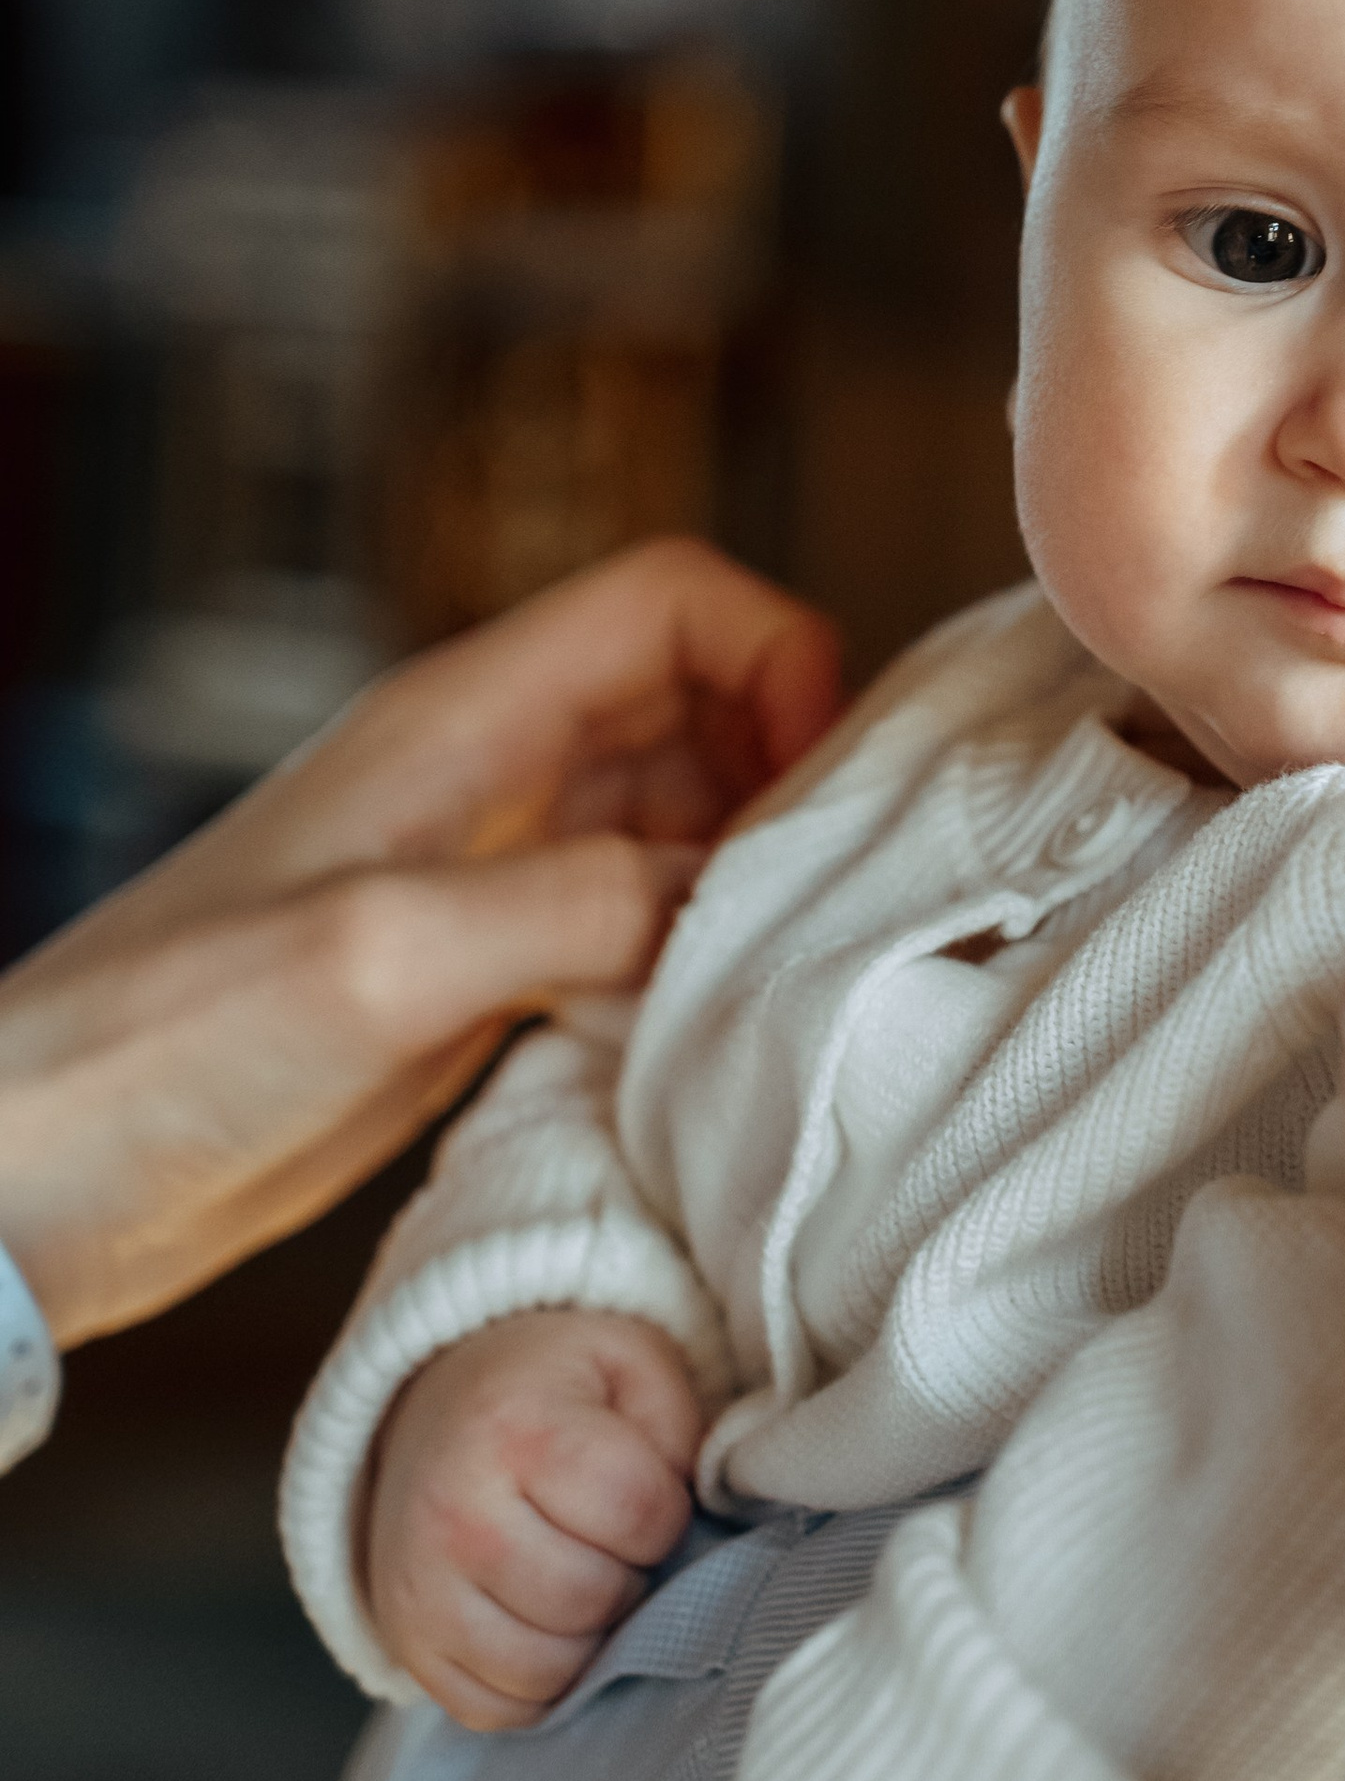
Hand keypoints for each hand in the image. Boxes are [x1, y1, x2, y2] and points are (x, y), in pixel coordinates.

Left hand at [0, 540, 839, 1342]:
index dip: (775, 658)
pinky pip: (630, 930)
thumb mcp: (386, 957)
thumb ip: (576, 904)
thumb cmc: (162, 1043)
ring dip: (747, 878)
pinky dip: (690, 966)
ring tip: (785, 976)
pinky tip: (705, 1044)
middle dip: (789, 776)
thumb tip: (728, 900)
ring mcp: (484, 880)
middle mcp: (486, 779)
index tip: (821, 784)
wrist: (35, 1180)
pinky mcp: (476, 981)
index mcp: (461, 721)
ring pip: (679, 821)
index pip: (671, 600)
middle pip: (700, 705)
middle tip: (830, 897)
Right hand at [367, 1309, 702, 1728]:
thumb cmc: (551, 1389)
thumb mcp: (629, 1362)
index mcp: (516, 1429)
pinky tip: (546, 1625)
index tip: (645, 1495)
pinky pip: (497, 1709)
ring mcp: (420, 1589)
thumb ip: (681, 1430)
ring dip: (590, 1639)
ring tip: (583, 1579)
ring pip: (547, 1670)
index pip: (639, 1515)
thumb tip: (703, 1522)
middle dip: (628, 1578)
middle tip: (613, 1543)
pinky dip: (539, 1685)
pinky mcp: (408, 1644)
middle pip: (591, 1600)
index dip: (664, 1515)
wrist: (433, 1408)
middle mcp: (454, 1515)